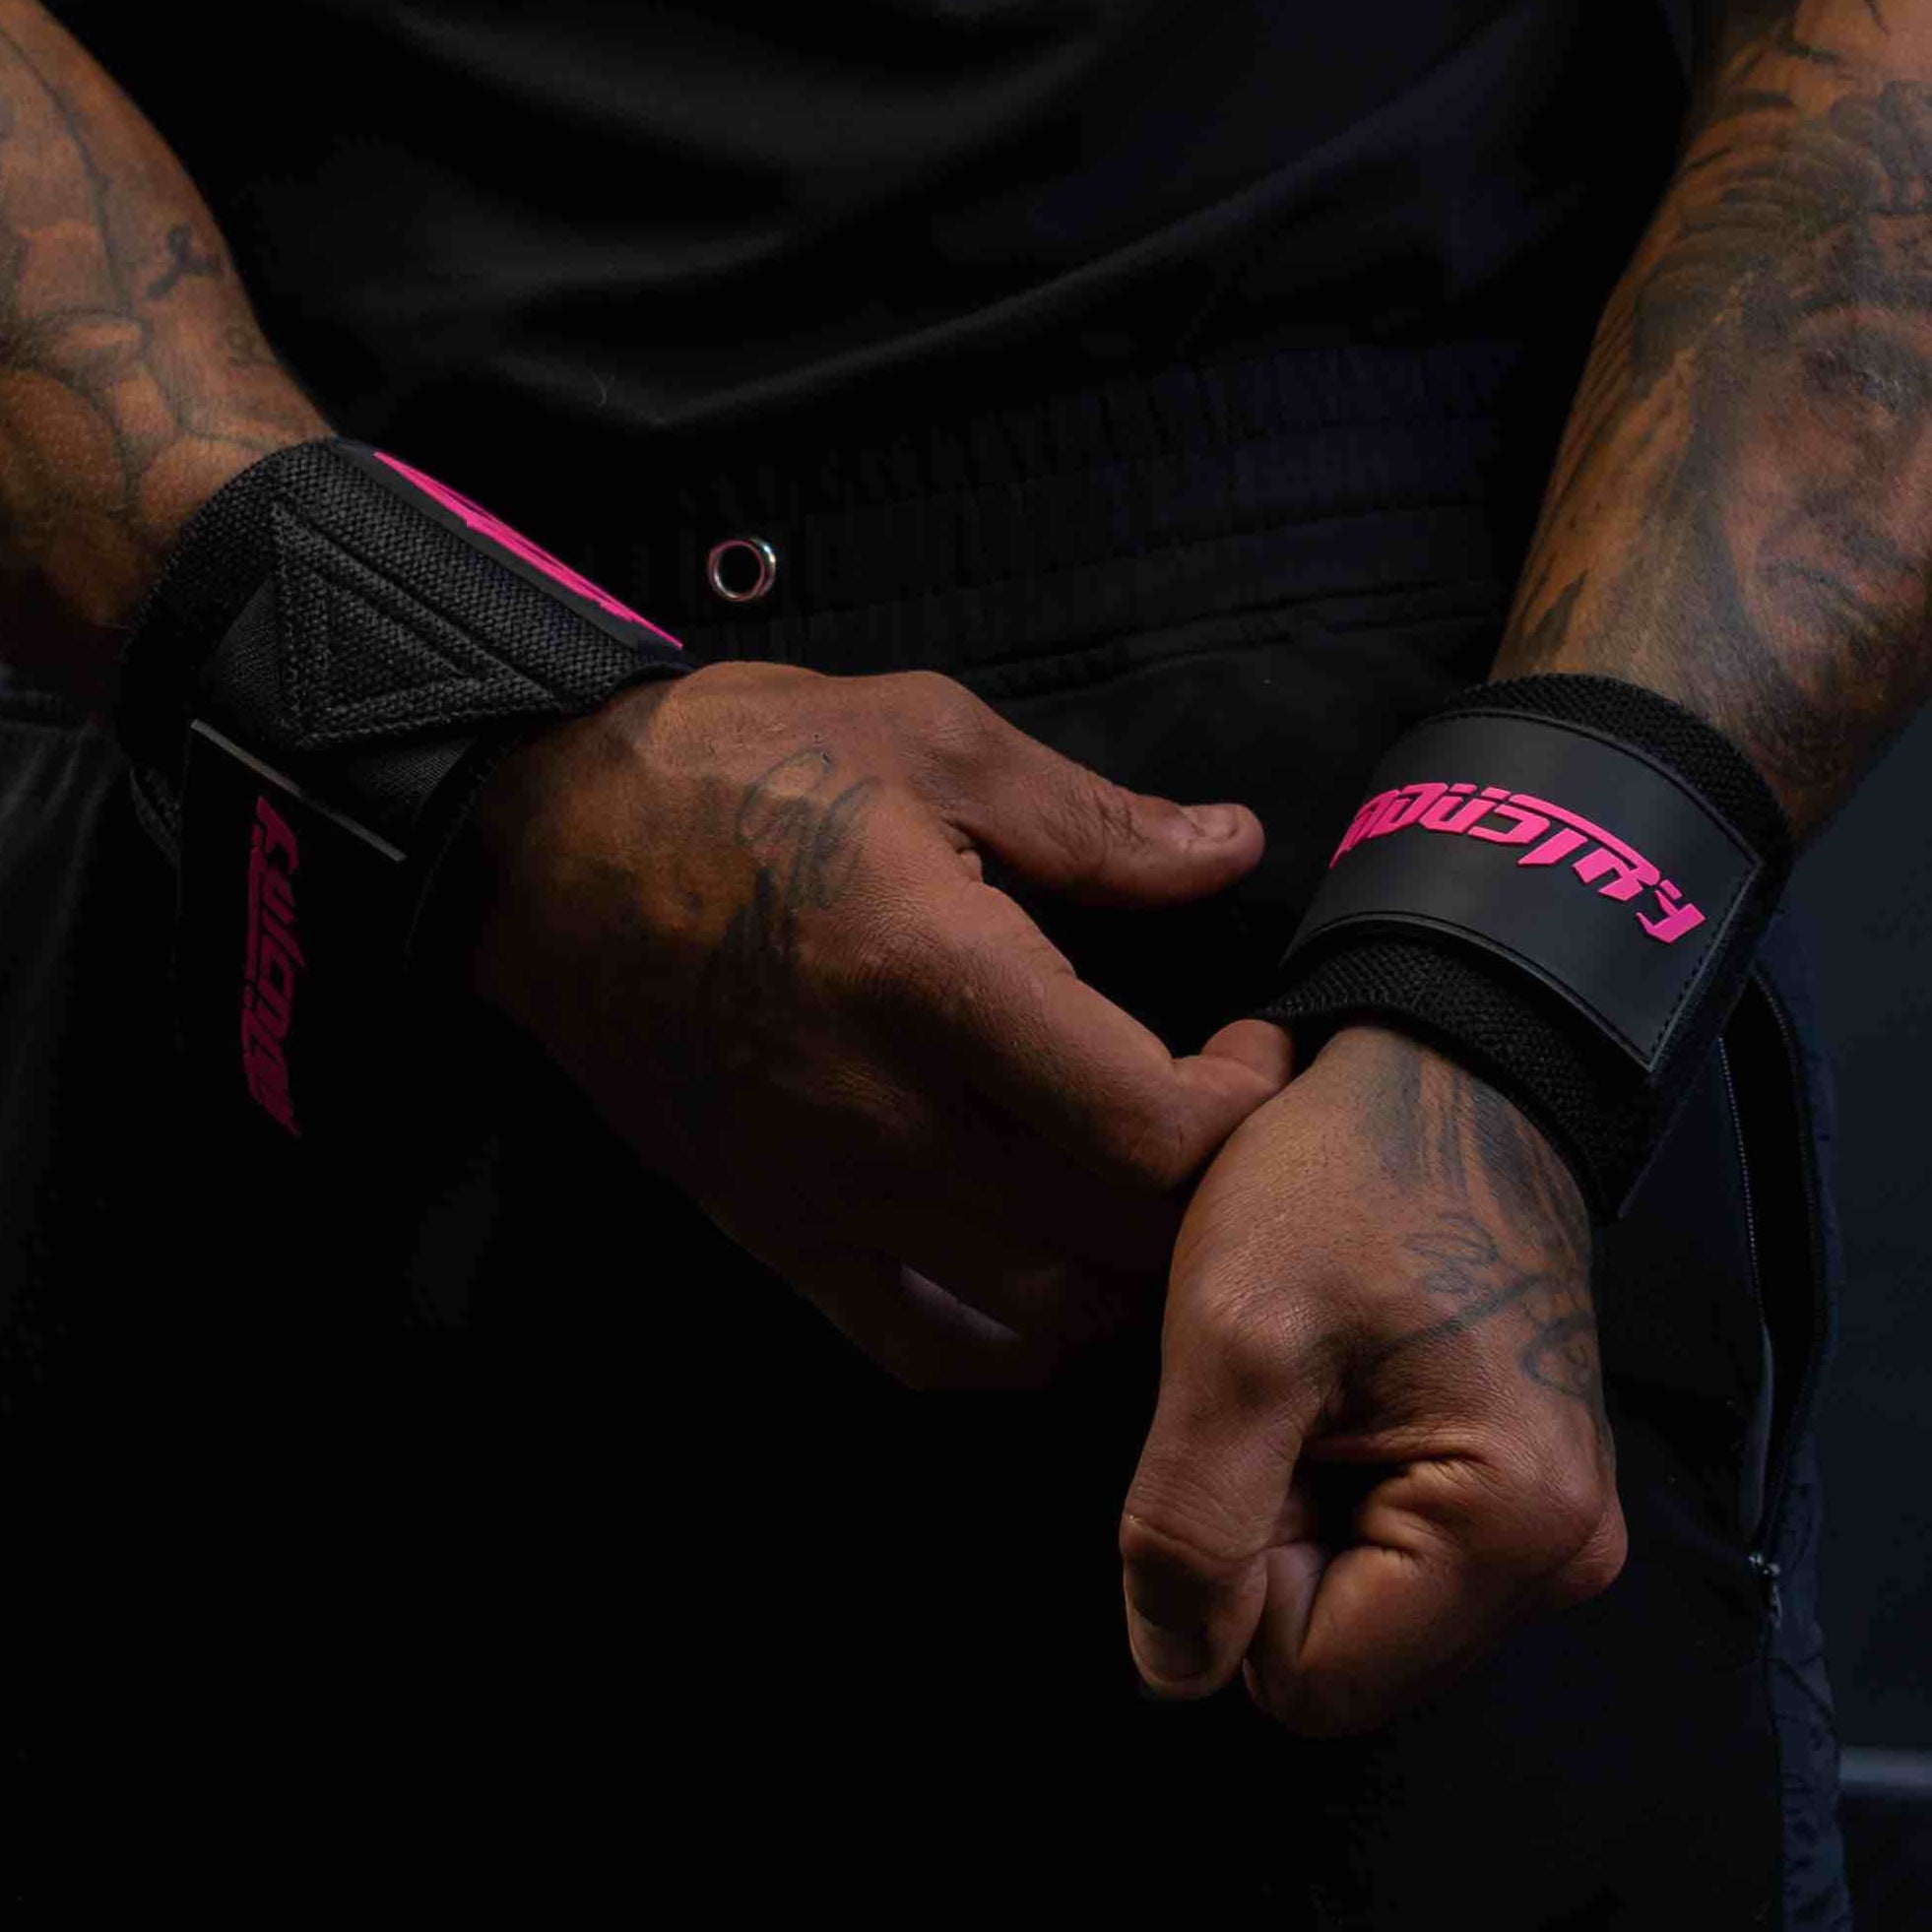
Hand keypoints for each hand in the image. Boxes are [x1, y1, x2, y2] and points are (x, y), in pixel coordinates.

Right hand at [471, 661, 1287, 1384]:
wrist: (540, 849)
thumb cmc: (734, 770)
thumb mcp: (927, 739)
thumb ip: (1094, 820)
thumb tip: (1231, 849)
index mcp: (933, 974)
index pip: (1143, 1126)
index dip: (1241, 1111)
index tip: (1253, 1052)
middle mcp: (881, 1114)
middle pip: (1110, 1237)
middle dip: (1205, 1193)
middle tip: (1219, 1123)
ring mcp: (820, 1194)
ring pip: (1035, 1321)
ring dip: (1124, 1279)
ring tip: (1141, 1196)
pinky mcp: (771, 1234)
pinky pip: (922, 1350)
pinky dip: (1012, 1342)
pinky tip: (1046, 1273)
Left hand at [1120, 1024, 1625, 1733]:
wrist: (1443, 1074)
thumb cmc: (1345, 1182)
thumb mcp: (1235, 1340)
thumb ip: (1191, 1527)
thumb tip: (1173, 1676)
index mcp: (1514, 1537)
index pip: (1306, 1678)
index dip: (1232, 1573)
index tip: (1248, 1425)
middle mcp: (1561, 1559)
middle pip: (1338, 1649)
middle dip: (1267, 1540)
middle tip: (1272, 1393)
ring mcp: (1545, 1524)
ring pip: (1351, 1601)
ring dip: (1291, 1506)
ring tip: (1303, 1378)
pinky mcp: (1517, 1485)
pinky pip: (1383, 1545)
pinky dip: (1327, 1479)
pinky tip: (1331, 1381)